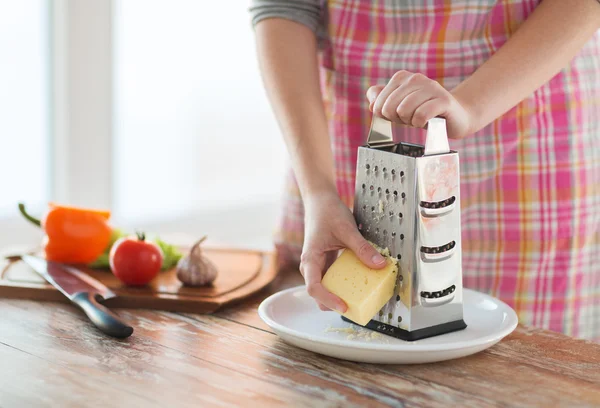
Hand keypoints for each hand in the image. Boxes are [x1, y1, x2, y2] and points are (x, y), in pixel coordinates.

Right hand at [301, 192, 386, 311]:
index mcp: (310, 259)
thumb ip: (362, 248)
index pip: (314, 288)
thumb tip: (380, 265)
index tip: (344, 306)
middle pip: (319, 293)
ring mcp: (318, 265)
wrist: (320, 200)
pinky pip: (333, 279)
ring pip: (325, 288)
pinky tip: (359, 283)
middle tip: (356, 308)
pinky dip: (344, 283)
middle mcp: (311, 266)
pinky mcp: (325, 262)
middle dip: (335, 303)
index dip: (328, 300)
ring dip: (340, 294)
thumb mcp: (347, 230)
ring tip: (359, 298)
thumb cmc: (327, 212)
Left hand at [366, 71, 472, 139]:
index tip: (400, 115)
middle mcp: (415, 78)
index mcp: (402, 77)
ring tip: (421, 118)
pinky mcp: (443, 100)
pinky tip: (428, 121)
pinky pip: (420, 115)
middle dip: (398, 119)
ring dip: (410, 121)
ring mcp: (431, 87)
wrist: (456, 117)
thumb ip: (381, 101)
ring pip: (403, 111)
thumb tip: (372, 103)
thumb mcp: (399, 107)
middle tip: (412, 118)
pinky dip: (420, 123)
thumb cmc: (424, 112)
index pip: (379, 103)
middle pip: (389, 107)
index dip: (386, 116)